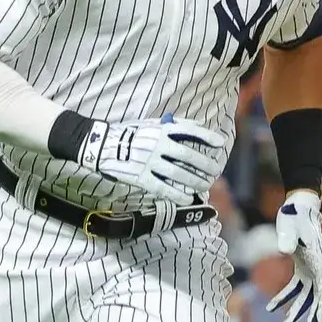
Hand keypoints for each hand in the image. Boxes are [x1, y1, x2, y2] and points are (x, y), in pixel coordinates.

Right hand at [78, 116, 226, 204]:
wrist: (101, 145)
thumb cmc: (129, 133)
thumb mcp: (150, 123)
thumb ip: (174, 125)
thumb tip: (198, 125)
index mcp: (161, 130)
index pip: (189, 132)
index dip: (207, 138)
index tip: (220, 143)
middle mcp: (157, 145)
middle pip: (188, 156)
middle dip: (205, 164)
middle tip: (215, 171)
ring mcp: (149, 162)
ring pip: (178, 173)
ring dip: (195, 181)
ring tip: (205, 185)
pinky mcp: (140, 177)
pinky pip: (162, 187)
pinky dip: (176, 194)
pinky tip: (187, 198)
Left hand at [268, 190, 321, 321]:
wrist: (299, 204)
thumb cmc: (295, 214)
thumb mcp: (290, 225)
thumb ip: (288, 238)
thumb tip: (283, 250)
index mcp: (319, 260)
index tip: (321, 321)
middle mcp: (319, 267)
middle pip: (320, 296)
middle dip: (314, 316)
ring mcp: (311, 268)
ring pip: (308, 295)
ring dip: (298, 311)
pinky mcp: (302, 267)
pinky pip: (296, 287)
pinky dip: (285, 297)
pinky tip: (270, 307)